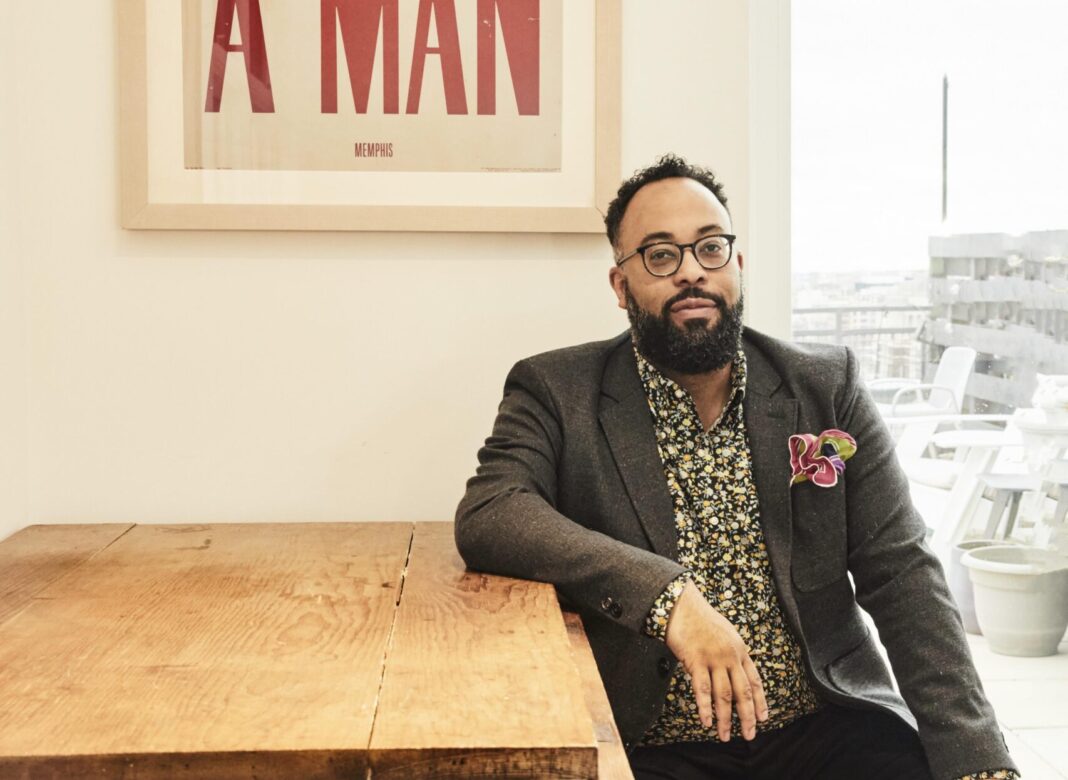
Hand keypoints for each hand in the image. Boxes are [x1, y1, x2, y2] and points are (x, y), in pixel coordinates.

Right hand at [664, 581, 768, 740]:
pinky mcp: (697, 660)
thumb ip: (731, 651)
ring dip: (725, 719)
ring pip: (724, 695)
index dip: (760, 701)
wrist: (681, 604)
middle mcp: (730, 656)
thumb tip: (732, 668)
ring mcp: (714, 659)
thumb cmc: (699, 618)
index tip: (763, 718)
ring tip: (725, 736)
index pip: (754, 681)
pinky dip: (706, 708)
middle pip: (743, 692)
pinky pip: (703, 689)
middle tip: (750, 734)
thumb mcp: (724, 632)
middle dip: (748, 716)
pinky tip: (707, 722)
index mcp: (739, 650)